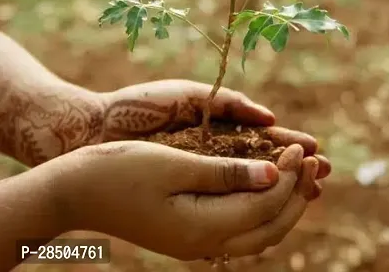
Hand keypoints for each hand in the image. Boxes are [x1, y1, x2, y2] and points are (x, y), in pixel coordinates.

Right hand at [57, 140, 319, 260]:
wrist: (76, 191)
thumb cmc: (120, 169)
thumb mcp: (174, 164)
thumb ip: (226, 173)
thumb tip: (272, 174)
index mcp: (202, 226)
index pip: (264, 203)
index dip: (287, 175)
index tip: (300, 146)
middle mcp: (204, 243)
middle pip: (269, 227)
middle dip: (295, 195)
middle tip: (312, 161)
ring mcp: (195, 243)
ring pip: (257, 233)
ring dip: (283, 205)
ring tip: (299, 176)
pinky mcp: (188, 234)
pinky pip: (239, 230)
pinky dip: (261, 210)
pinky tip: (264, 187)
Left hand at [101, 79, 330, 178]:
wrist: (100, 127)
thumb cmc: (143, 105)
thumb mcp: (192, 95)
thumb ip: (229, 104)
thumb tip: (269, 119)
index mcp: (216, 125)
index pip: (261, 138)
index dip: (288, 145)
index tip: (315, 149)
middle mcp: (213, 151)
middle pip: (262, 163)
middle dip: (292, 168)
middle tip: (323, 174)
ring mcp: (200, 172)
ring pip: (248, 182)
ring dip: (279, 187)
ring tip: (310, 191)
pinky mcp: (185, 188)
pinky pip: (224, 197)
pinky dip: (249, 200)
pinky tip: (270, 206)